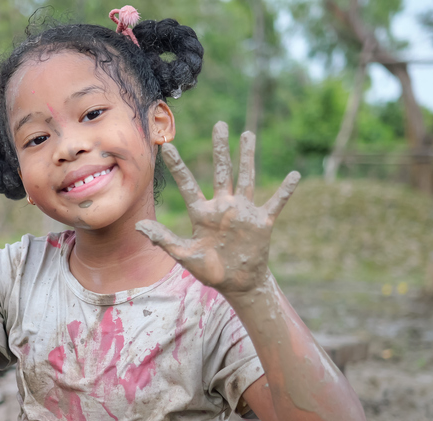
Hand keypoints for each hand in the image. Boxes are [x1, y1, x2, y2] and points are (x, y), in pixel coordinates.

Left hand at [136, 122, 299, 295]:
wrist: (237, 283)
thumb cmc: (209, 270)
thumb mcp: (184, 255)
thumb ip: (163, 239)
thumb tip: (139, 225)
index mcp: (202, 214)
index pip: (188, 185)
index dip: (178, 167)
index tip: (168, 147)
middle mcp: (223, 207)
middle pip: (221, 171)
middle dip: (220, 148)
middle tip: (219, 124)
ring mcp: (243, 212)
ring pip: (246, 178)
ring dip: (248, 157)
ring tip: (247, 134)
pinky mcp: (262, 222)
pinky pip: (276, 203)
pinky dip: (285, 190)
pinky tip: (294, 175)